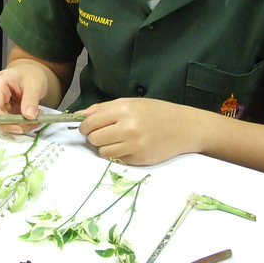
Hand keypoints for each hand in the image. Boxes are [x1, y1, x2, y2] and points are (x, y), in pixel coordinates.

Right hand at [0, 61, 49, 133]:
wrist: (29, 72)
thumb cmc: (30, 74)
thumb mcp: (35, 85)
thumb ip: (31, 100)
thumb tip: (29, 116)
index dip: (5, 122)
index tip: (21, 127)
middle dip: (17, 124)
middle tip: (35, 122)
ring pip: (3, 122)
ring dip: (20, 124)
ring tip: (37, 118)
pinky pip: (7, 122)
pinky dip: (20, 123)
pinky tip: (31, 117)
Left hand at [79, 98, 205, 165]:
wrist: (184, 127)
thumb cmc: (156, 112)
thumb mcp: (130, 103)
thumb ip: (103, 109)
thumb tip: (79, 115)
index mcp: (123, 110)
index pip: (90, 123)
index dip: (85, 126)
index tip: (87, 127)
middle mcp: (128, 128)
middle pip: (94, 138)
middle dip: (94, 137)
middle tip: (104, 133)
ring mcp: (134, 145)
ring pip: (103, 151)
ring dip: (105, 147)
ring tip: (116, 140)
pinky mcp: (140, 159)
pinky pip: (116, 159)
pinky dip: (118, 154)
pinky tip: (128, 146)